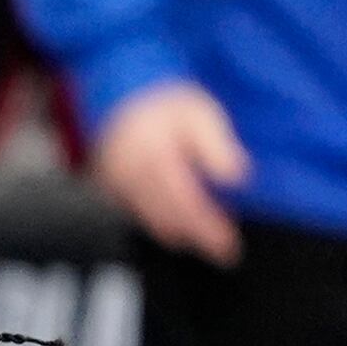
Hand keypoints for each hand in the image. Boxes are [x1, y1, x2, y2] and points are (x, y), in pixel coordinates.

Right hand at [92, 81, 251, 263]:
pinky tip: (182, 222)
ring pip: (152, 222)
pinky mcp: (110, 190)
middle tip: (225, 252)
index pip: (186, 203)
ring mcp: (117, 185)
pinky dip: (162, 223)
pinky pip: (139, 216)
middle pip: (170, 220)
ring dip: (182, 234)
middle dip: (199, 238)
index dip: (209, 228)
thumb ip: (217, 145)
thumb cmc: (166, 103)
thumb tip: (236, 177)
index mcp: (156, 156)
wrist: (120, 93)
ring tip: (207, 239)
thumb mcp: (199, 112)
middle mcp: (132, 175)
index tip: (230, 245)